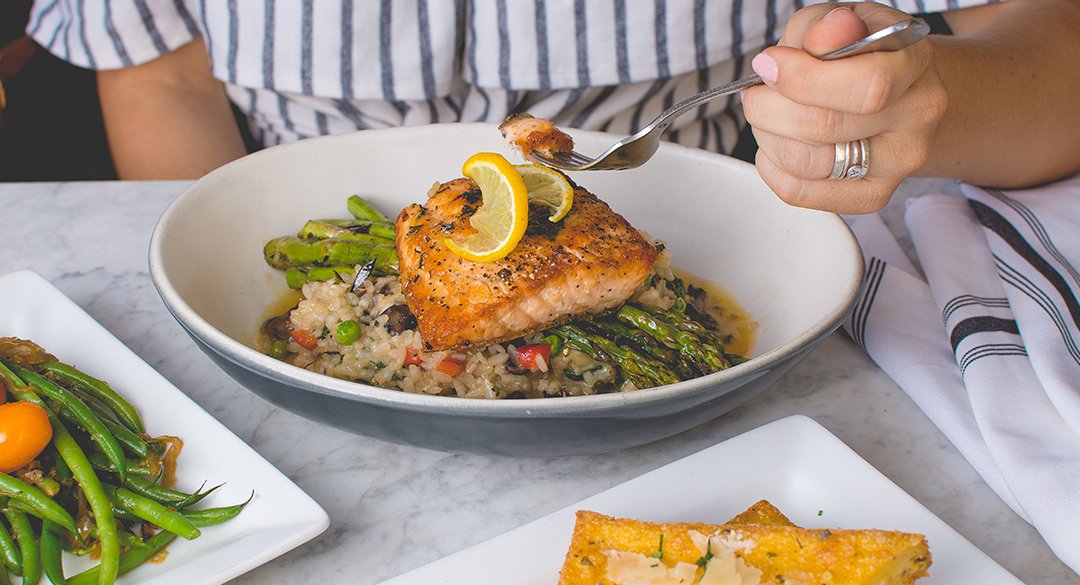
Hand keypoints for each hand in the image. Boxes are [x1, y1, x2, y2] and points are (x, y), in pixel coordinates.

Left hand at [742, 4, 946, 213]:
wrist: (896, 91)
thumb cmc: (861, 53)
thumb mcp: (842, 21)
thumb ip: (825, 27)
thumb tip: (822, 38)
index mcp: (914, 63)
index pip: (867, 85)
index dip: (804, 78)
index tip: (769, 65)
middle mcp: (916, 116)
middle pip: (824, 127)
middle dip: (769, 107)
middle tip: (757, 92)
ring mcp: (898, 162)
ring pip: (807, 164)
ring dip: (768, 137)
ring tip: (767, 116)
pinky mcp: (872, 195)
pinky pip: (799, 191)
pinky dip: (771, 167)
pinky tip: (776, 143)